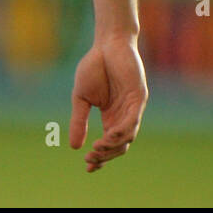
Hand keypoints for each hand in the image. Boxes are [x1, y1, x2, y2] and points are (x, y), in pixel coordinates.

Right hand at [69, 35, 147, 172]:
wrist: (106, 45)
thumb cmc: (94, 68)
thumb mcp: (81, 98)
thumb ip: (79, 121)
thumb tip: (73, 146)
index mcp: (110, 117)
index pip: (109, 144)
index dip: (100, 158)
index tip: (88, 168)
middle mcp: (124, 116)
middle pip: (120, 145)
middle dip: (106, 155)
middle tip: (90, 158)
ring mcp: (133, 108)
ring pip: (128, 136)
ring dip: (113, 145)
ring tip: (97, 148)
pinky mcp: (139, 98)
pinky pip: (133, 120)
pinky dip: (122, 130)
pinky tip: (109, 135)